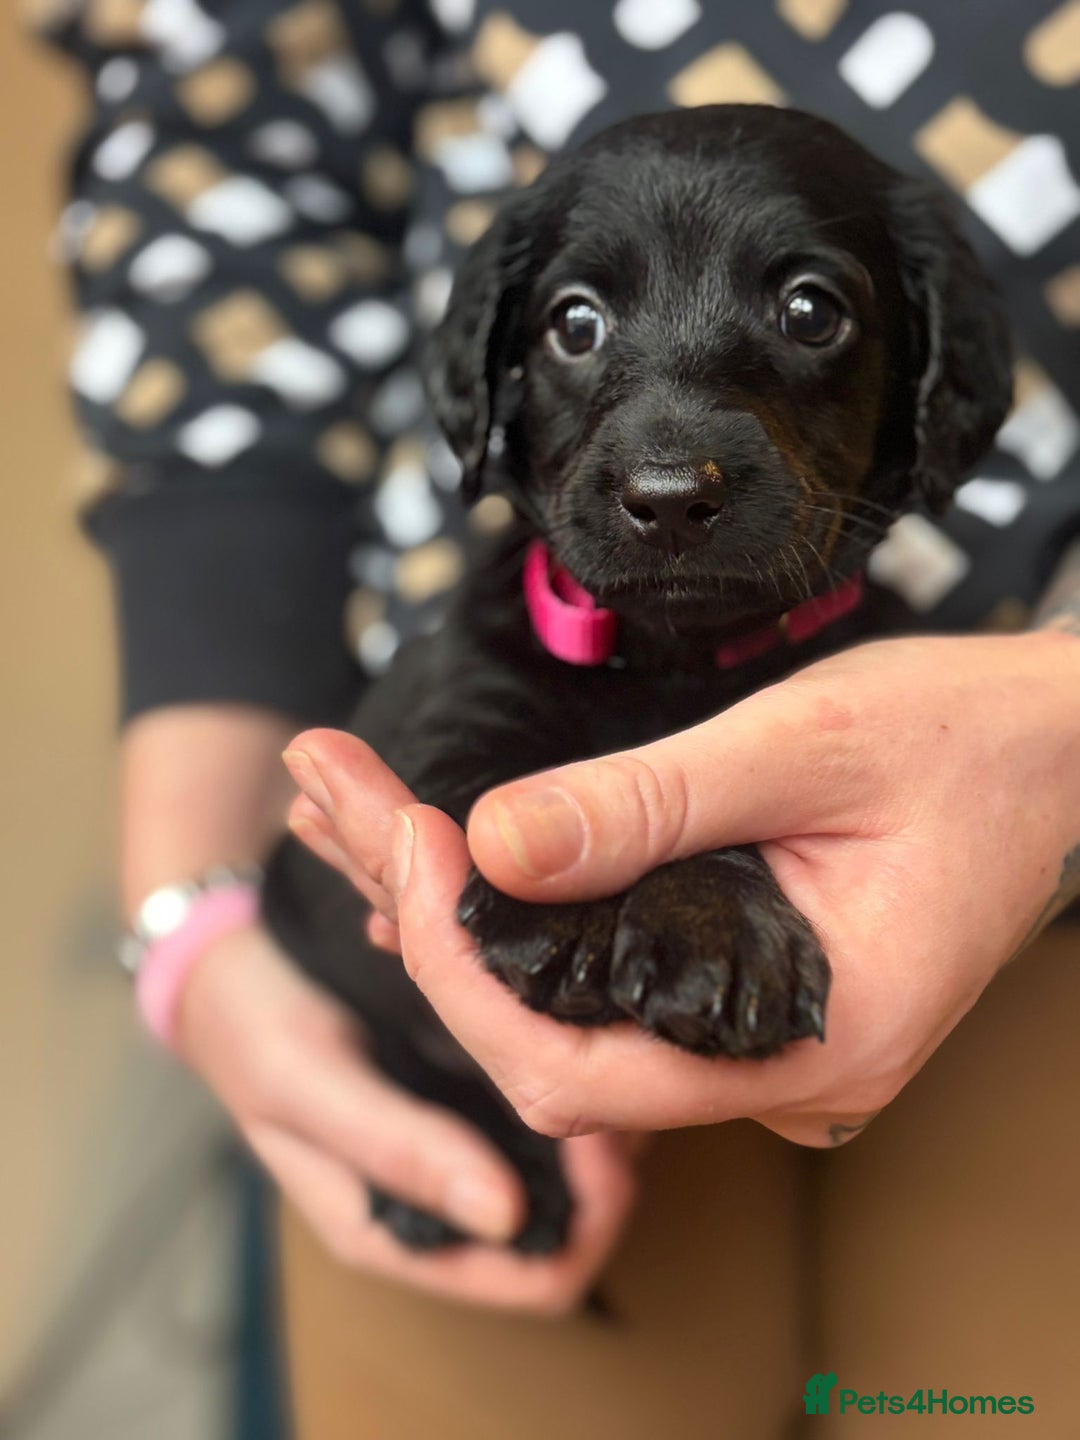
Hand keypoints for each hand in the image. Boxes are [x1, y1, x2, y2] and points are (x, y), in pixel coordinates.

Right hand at [177, 921, 635, 1311]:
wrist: (227, 964)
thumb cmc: (251, 1031)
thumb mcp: (306, 1085)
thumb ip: (396, 1150)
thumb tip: (505, 1216)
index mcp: (399, 1229)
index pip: (543, 1277)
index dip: (594, 1216)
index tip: (601, 1135)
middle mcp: (445, 1197)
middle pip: (579, 1220)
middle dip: (613, 1159)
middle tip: (616, 1071)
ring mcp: (464, 1144)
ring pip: (576, 1160)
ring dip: (598, 1109)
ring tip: (600, 1035)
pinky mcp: (472, 1091)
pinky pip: (549, 1102)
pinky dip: (570, 1070)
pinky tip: (570, 1016)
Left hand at [287, 630, 1079, 1147]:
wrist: (1053, 750)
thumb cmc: (963, 743)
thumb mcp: (806, 747)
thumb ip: (650, 806)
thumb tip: (494, 844)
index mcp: (808, 1040)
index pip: (573, 1067)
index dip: (463, 968)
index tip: (404, 835)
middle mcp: (777, 1075)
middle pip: (547, 1045)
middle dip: (428, 926)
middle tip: (337, 795)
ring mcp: (759, 1044)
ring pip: (568, 1016)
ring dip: (459, 918)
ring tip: (354, 810)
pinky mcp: (744, 999)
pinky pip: (610, 987)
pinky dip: (523, 924)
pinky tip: (445, 858)